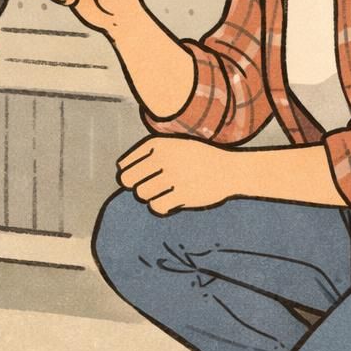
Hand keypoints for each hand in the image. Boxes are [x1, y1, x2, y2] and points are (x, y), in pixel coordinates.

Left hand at [117, 136, 247, 214]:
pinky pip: (156, 207)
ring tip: (165, 193)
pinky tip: (172, 201)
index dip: (130, 174)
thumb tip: (120, 174)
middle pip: (128, 181)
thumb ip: (147, 156)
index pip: (124, 165)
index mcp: (158, 144)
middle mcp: (163, 157)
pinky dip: (161, 207)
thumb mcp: (173, 146)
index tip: (145, 177)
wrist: (229, 169)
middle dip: (136, 186)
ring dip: (150, 197)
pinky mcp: (183, 194)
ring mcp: (173, 176)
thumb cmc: (196, 159)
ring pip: (141, 194)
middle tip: (151, 188)